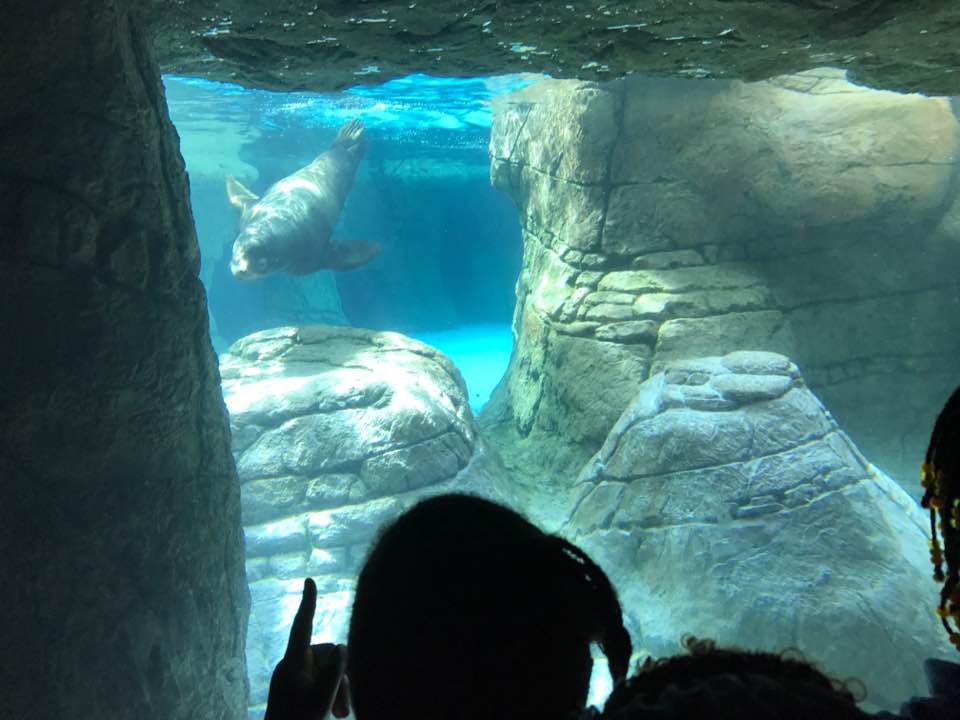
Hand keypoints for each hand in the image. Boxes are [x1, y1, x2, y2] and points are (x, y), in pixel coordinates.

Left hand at [264, 578, 349, 719]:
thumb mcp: (323, 698)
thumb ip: (336, 670)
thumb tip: (343, 646)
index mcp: (293, 663)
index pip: (302, 625)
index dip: (308, 602)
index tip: (309, 580)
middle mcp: (292, 664)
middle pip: (328, 654)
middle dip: (340, 677)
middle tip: (343, 711)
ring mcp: (294, 676)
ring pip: (328, 668)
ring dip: (338, 689)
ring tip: (340, 714)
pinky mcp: (296, 686)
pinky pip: (319, 678)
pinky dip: (330, 692)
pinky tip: (335, 712)